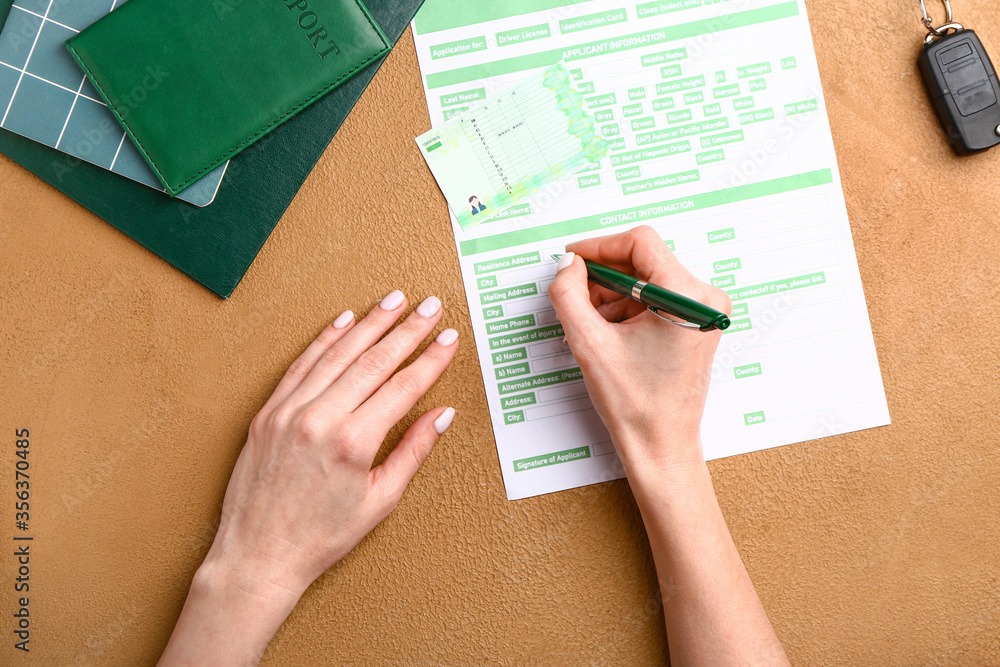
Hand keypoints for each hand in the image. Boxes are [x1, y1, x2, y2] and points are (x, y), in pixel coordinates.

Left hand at [160, 291, 457, 665]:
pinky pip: (301, 365)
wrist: (257, 555)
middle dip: (407, 329)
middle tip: (431, 306)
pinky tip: (345, 320)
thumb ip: (412, 452)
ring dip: (370, 324)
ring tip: (395, 300)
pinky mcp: (267, 412)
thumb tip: (442, 415)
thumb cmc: (320, 537)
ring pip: (337, 354)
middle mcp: (319, 419)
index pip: (403, 387)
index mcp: (352, 443)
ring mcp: (288, 412)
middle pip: (373, 361)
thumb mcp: (379, 502)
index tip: (449, 339)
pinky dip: (325, 339)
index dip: (430, 359)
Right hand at [547, 226, 730, 475]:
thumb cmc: (635, 404)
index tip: (572, 259)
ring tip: (590, 324)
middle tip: (574, 295)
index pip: (640, 242)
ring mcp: (704, 311)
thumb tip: (568, 264)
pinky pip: (657, 297)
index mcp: (686, 297)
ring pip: (648, 278)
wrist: (661, 445)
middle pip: (644, 260)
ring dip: (613, 294)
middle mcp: (704, 298)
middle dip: (604, 275)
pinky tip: (608, 332)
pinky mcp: (697, 323)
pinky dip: (628, 307)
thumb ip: (569, 295)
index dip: (599, 246)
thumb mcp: (589, 344)